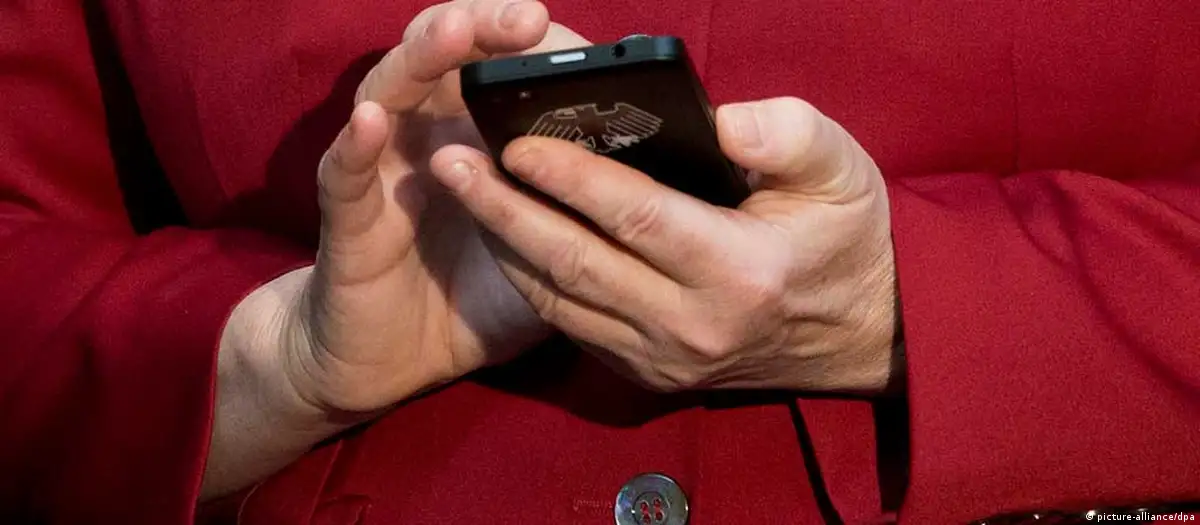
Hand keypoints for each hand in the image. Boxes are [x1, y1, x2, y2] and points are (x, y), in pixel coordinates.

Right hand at [236, 1, 590, 415]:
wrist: (393, 361)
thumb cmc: (477, 299)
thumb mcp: (554, 256)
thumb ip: (593, 218)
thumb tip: (672, 197)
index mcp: (484, 137)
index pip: (510, 69)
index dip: (543, 49)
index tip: (591, 45)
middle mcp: (431, 133)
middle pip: (453, 59)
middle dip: (488, 29)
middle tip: (529, 18)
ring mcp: (385, 166)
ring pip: (394, 90)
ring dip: (424, 58)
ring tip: (458, 32)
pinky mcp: (348, 213)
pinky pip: (346, 171)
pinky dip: (357, 143)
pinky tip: (375, 120)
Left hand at [427, 97, 899, 393]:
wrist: (854, 332)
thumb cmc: (843, 238)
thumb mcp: (842, 170)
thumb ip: (788, 135)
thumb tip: (720, 121)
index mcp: (741, 271)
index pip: (635, 218)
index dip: (570, 179)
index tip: (516, 142)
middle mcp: (694, 325)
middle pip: (576, 263)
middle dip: (504, 209)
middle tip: (452, 162)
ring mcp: (665, 358)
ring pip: (561, 300)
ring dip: (504, 244)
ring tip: (461, 190)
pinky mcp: (648, 373)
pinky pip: (571, 325)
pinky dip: (531, 279)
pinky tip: (503, 235)